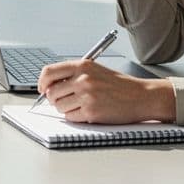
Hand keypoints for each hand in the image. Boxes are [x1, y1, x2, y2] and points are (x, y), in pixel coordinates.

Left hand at [36, 58, 174, 123]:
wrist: (142, 96)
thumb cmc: (119, 85)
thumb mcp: (95, 70)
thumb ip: (73, 74)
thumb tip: (48, 85)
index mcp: (82, 66)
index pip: (48, 72)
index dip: (41, 82)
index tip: (42, 89)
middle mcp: (82, 79)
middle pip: (51, 92)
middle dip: (55, 98)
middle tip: (67, 99)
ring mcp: (86, 96)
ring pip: (59, 106)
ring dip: (66, 108)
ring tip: (81, 105)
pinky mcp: (91, 112)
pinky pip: (70, 117)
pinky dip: (76, 117)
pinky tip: (88, 111)